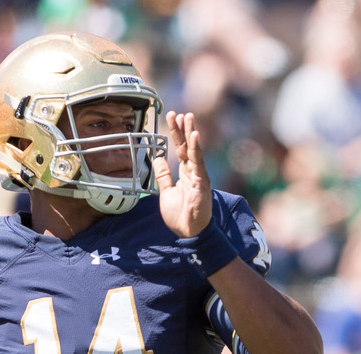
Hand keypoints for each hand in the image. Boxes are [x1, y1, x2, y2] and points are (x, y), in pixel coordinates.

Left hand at [153, 111, 211, 238]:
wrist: (189, 233)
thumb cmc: (181, 215)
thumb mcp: (166, 193)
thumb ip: (163, 176)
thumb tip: (158, 159)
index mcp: (185, 173)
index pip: (181, 149)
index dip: (176, 134)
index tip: (172, 118)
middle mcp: (194, 172)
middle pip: (188, 146)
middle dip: (183, 129)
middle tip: (178, 113)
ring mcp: (199, 177)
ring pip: (194, 151)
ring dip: (191, 133)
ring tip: (188, 117)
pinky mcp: (202, 184)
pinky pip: (198, 164)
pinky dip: (197, 149)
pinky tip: (195, 136)